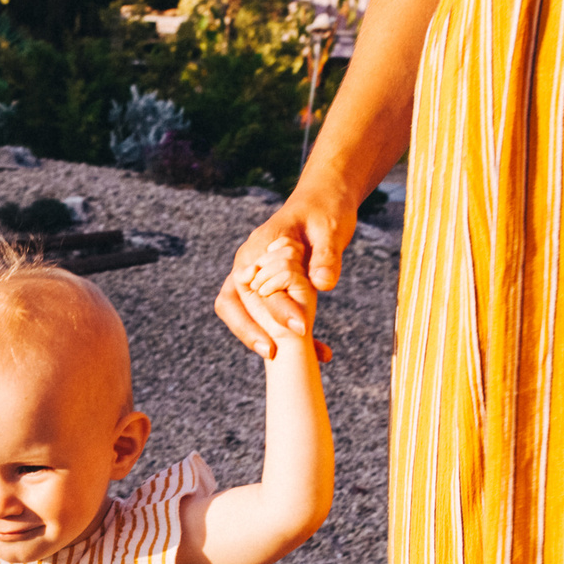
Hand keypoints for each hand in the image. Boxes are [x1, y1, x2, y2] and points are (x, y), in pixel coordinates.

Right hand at [217, 182, 356, 357]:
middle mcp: (250, 267)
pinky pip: (275, 319)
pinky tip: (323, 351)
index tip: (297, 326)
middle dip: (252, 333)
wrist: (325, 202)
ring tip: (305, 361)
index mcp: (256, 250)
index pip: (245, 287)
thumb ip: (325, 256)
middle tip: (275, 354)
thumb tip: (321, 284)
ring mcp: (260, 280)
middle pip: (234, 306)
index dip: (265, 312)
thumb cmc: (324, 210)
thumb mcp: (329, 230)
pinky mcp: (275, 291)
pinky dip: (294, 337)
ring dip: (271, 339)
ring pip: (251, 317)